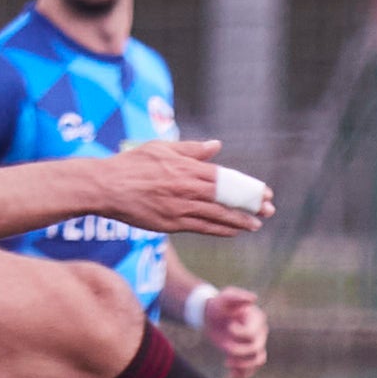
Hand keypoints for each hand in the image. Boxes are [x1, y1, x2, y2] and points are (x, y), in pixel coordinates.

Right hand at [102, 140, 263, 236]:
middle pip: (227, 197)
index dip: (247, 187)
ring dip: (239, 220)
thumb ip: (192, 149)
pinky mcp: (171, 223)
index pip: (226, 178)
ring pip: (217, 215)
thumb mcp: (162, 148)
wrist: (107, 186)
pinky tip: (233, 231)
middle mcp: (188, 187)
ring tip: (256, 224)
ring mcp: (180, 207)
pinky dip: (220, 229)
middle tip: (269, 209)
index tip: (264, 191)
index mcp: (187, 167)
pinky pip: (202, 227)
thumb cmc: (132, 164)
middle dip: (250, 204)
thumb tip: (217, 146)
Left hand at [198, 287, 267, 377]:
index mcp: (257, 319)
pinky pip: (251, 369)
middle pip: (255, 348)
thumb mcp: (225, 297)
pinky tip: (230, 375)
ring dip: (243, 365)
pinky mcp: (247, 355)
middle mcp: (260, 332)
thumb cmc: (219, 304)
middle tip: (224, 346)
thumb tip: (254, 298)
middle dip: (238, 351)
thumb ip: (238, 296)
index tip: (229, 327)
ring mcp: (255, 344)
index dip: (240, 334)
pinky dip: (243, 374)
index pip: (252, 333)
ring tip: (227, 363)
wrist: (212, 316)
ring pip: (258, 360)